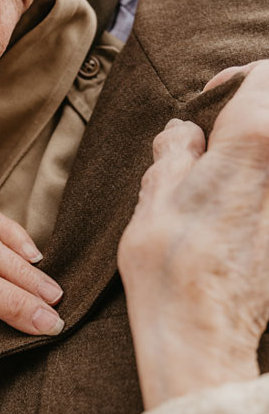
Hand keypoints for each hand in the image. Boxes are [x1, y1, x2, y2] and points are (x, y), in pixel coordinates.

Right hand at [119, 62, 268, 408]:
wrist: (202, 336)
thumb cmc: (169, 267)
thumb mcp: (155, 194)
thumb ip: (176, 151)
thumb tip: (185, 135)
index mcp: (251, 145)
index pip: (266, 78)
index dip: (237, 80)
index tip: (212, 104)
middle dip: (250, 118)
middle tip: (216, 141)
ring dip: (253, 158)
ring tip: (222, 179)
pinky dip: (257, 186)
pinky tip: (236, 212)